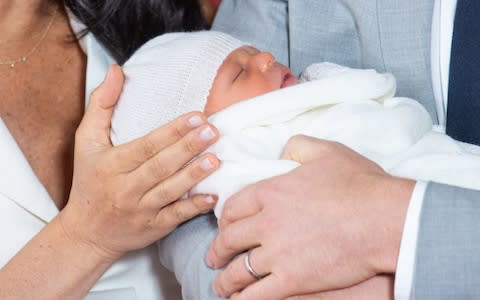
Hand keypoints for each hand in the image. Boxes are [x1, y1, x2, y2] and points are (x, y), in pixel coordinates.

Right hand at [59, 65, 220, 260]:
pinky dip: (194, 207)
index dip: (172, 131)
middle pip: (160, 166)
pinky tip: (213, 196)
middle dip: (188, 148)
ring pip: (170, 191)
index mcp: (111, 164)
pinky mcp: (153, 228)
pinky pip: (175, 217)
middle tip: (213, 131)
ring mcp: (141, 210)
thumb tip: (117, 70)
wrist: (86, 233)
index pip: (146, 146)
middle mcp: (126, 188)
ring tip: (216, 159)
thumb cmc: (89, 180)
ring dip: (194, 175)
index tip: (196, 116)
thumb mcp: (85, 142)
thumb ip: (101, 105)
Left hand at [206, 135, 413, 298]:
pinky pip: (257, 295)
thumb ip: (299, 146)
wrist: (384, 218)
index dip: (224, 220)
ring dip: (226, 280)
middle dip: (217, 251)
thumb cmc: (359, 184)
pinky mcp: (293, 279)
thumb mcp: (327, 151)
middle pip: (229, 239)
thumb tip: (285, 150)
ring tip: (222, 285)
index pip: (233, 207)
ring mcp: (278, 253)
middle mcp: (267, 222)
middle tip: (214, 257)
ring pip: (239, 271)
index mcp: (271, 192)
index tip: (223, 227)